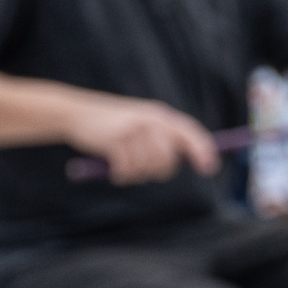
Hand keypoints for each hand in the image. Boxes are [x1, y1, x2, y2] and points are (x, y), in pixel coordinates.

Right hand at [68, 94, 217, 184]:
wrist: (77, 113)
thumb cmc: (114, 124)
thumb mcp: (142, 122)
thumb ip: (165, 136)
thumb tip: (191, 159)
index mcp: (161, 115)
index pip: (191, 133)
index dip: (203, 151)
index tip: (209, 169)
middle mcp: (151, 120)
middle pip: (168, 159)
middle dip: (157, 171)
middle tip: (141, 170)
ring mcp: (133, 129)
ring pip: (147, 167)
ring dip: (135, 174)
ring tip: (124, 167)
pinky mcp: (115, 141)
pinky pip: (127, 169)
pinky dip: (121, 175)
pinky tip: (113, 169)